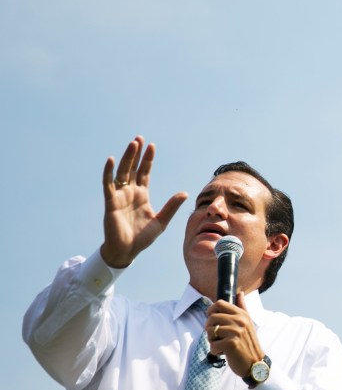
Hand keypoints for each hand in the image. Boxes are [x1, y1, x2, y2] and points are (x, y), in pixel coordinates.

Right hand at [100, 136, 187, 267]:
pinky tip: (110, 160)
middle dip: (136, 154)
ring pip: (122, 172)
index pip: (144, 173)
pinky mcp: (111, 203)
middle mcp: (130, 192)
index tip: (152, 146)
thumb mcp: (161, 220)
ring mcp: (119, 196)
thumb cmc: (142, 237)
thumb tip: (185, 193)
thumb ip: (171, 206)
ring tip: (132, 144)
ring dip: (126, 158)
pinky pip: (108, 185)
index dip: (148, 160)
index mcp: (142, 195)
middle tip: (139, 138)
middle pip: (133, 168)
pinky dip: (108, 172)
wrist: (127, 251)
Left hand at [206, 293, 266, 380]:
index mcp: (242, 314)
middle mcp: (239, 321)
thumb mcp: (248, 323)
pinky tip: (225, 353)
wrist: (255, 363)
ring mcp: (236, 331)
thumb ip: (242, 307)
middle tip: (218, 337)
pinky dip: (216, 351)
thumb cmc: (248, 343)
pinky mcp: (231, 343)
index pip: (219, 304)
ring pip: (210, 332)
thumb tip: (240, 292)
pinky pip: (212, 345)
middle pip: (211, 318)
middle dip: (210, 329)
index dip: (211, 311)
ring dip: (212, 341)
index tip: (213, 320)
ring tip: (223, 345)